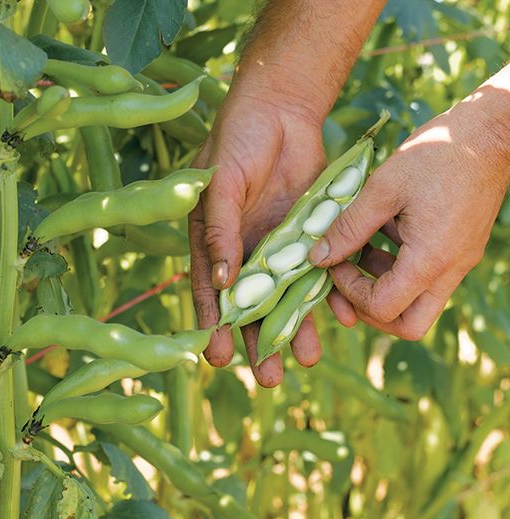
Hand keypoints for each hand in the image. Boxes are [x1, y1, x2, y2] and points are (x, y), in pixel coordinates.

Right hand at [189, 81, 325, 386]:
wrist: (281, 107)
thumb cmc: (238, 139)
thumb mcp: (221, 183)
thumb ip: (219, 229)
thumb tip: (220, 280)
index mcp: (214, 240)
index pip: (210, 291)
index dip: (215, 326)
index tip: (219, 359)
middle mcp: (246, 249)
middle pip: (253, 303)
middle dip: (261, 339)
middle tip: (271, 378)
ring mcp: (279, 244)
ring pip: (290, 294)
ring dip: (298, 326)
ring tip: (308, 359)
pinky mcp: (310, 233)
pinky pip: (321, 269)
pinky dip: (330, 292)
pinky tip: (340, 317)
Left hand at [310, 93, 509, 339]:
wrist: (491, 133)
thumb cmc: (437, 154)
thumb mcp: (382, 189)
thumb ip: (348, 228)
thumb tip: (317, 258)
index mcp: (430, 260)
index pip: (383, 308)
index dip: (350, 293)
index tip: (335, 263)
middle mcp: (449, 271)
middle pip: (407, 324)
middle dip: (370, 310)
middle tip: (348, 280)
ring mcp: (458, 264)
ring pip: (417, 304)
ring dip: (382, 287)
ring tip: (361, 251)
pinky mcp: (459, 251)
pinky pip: (426, 278)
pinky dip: (398, 268)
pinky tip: (383, 234)